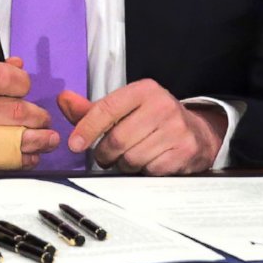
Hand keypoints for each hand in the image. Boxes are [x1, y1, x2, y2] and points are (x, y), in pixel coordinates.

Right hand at [0, 56, 60, 171]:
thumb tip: (20, 65)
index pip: (8, 77)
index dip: (25, 84)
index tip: (25, 91)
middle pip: (17, 110)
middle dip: (38, 117)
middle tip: (43, 120)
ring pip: (14, 137)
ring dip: (39, 140)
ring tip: (48, 139)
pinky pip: (3, 158)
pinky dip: (23, 159)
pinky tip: (31, 155)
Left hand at [56, 81, 223, 175]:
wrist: (198, 133)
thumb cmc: (154, 121)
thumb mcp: (126, 109)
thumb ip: (92, 109)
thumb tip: (63, 99)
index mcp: (144, 90)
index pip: (107, 108)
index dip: (86, 128)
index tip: (74, 144)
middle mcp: (162, 105)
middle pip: (117, 139)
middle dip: (104, 154)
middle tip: (105, 157)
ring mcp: (176, 129)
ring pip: (132, 158)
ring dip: (123, 164)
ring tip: (129, 158)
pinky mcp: (184, 151)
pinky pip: (149, 170)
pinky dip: (143, 172)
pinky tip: (148, 163)